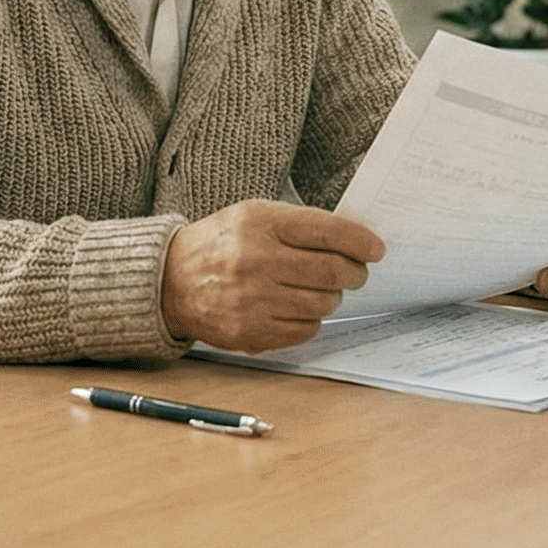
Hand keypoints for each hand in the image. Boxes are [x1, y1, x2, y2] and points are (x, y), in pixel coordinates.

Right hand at [161, 200, 385, 352]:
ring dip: (333, 296)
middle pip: (332, 271)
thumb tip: (353, 239)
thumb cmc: (223, 243)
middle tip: (357, 271)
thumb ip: (300, 224)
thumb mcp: (255, 215)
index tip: (376, 248)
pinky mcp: (250, 333)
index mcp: (260, 225)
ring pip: (323, 304)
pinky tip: (300, 307)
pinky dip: (312, 319)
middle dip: (355, 272)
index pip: (327, 231)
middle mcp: (256, 262)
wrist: (171, 280)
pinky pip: (305, 330)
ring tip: (323, 288)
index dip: (360, 241)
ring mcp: (252, 301)